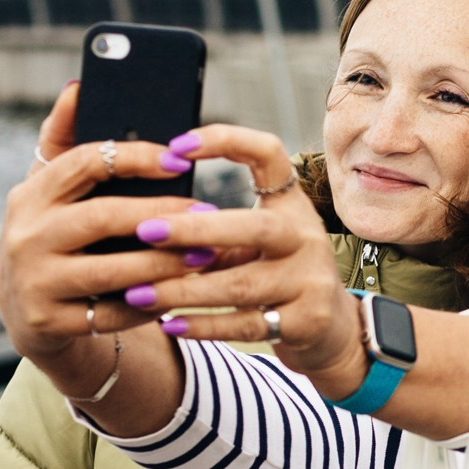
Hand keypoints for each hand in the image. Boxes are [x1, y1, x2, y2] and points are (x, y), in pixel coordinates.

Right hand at [0, 83, 212, 399]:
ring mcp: (34, 282)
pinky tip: (184, 292)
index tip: (182, 158)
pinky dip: (152, 302)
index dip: (135, 157)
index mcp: (31, 194)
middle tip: (208, 214)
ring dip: (165, 263)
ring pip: (112, 271)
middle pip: (103, 218)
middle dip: (161, 216)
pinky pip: (112, 313)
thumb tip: (79, 85)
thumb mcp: (52, 192)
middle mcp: (26, 236)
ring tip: (206, 254)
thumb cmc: (56, 236)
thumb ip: (66, 140)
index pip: (85, 163)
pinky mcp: (48, 323)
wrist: (28, 313)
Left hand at [116, 123, 372, 398]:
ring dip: (185, 290)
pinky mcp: (307, 321)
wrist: (330, 328)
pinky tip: (169, 324)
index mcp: (291, 205)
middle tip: (144, 231)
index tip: (176, 147)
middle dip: (195, 229)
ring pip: (241, 285)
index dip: (225, 141)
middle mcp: (307, 237)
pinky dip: (203, 326)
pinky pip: (246, 325)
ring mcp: (311, 280)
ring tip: (138, 293)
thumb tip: (143, 223)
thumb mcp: (257, 243)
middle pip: (253, 227)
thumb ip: (214, 231)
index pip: (269, 154)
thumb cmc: (278, 274)